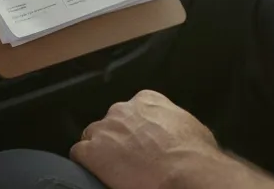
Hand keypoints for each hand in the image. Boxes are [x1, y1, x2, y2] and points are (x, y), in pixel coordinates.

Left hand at [69, 90, 224, 188]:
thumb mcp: (190, 127)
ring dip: (99, 152)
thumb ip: (174, 122)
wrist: (184, 170)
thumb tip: (178, 134)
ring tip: (112, 170)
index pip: (130, 112)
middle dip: (114, 140)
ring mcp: (104, 129)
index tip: (138, 144)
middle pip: (109, 124)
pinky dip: (86, 164)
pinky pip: (79, 154)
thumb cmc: (194, 153)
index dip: (132, 130)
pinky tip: (97, 173)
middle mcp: (122, 110)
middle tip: (127, 160)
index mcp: (147, 100)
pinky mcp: (90, 151)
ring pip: (91, 138)